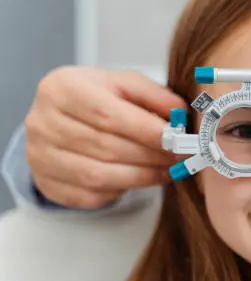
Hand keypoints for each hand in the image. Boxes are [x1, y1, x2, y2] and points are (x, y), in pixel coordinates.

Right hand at [25, 66, 185, 208]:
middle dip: (150, 155)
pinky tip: (140, 179)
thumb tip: (180, 113)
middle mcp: (43, 122)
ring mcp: (40, 157)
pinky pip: (91, 195)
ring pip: (98, 175)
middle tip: (178, 157)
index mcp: (62, 88)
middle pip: (105, 147)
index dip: (147, 130)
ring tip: (167, 169)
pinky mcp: (47, 184)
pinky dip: (122, 189)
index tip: (177, 138)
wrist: (59, 119)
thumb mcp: (123, 85)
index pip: (107, 114)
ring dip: (142, 176)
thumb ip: (154, 95)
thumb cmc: (96, 99)